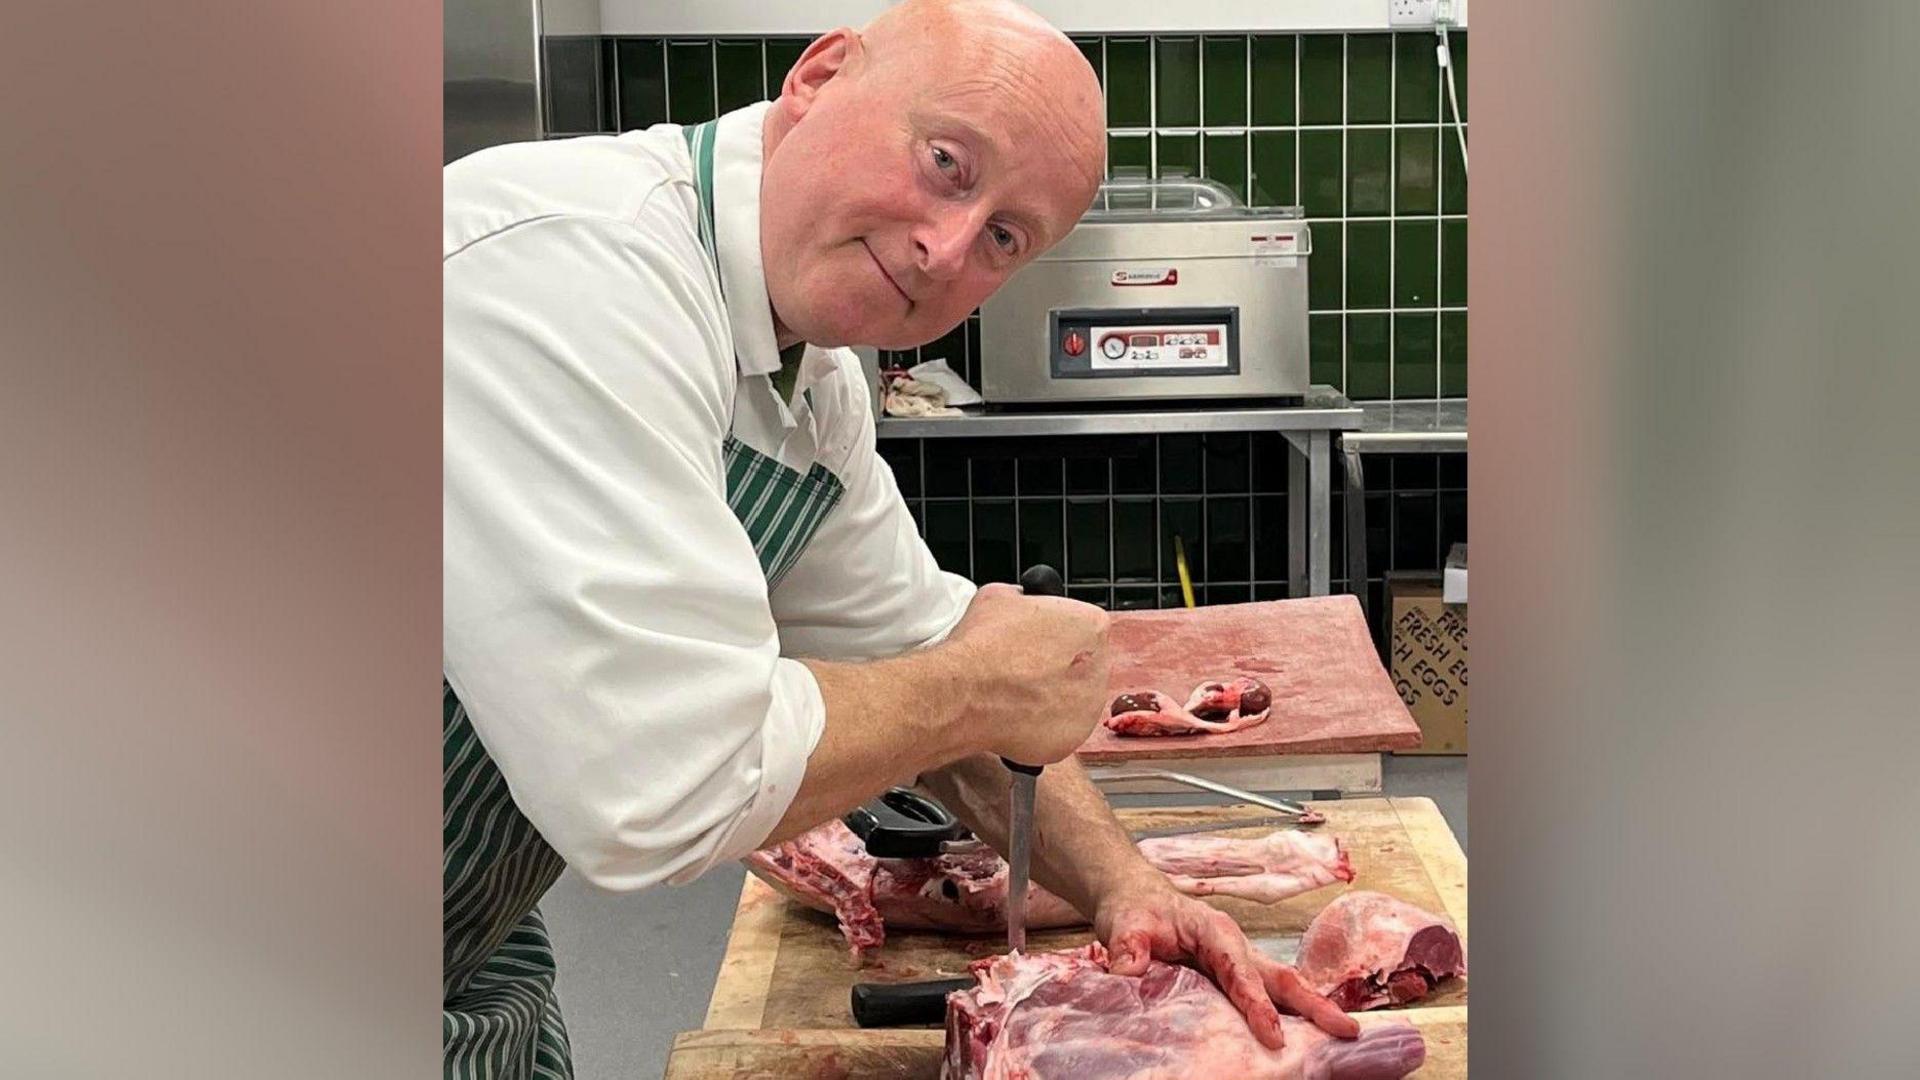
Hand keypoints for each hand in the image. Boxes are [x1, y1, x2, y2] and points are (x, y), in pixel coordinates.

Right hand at [943, 582, 1109, 764]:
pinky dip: (1041, 727)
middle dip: (1058, 667)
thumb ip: (1022, 599)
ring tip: (1016, 694)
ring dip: (1051, 698)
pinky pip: (1059, 730)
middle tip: (1025, 669)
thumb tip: (1018, 601)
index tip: (1037, 641)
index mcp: (1091, 625)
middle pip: (1084, 664)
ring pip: (1073, 700)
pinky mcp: (1072, 739)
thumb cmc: (983, 644)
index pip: (1084, 627)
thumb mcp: (999, 597)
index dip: (1057, 633)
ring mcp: (1089, 706)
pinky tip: (1016, 715)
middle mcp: (1100, 666)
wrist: (966, 691)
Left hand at [1095, 878, 1360, 1050]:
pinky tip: (1304, 1040)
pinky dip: (1290, 1015)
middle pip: (1281, 977)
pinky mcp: (1237, 977)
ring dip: (1310, 1011)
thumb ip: (1129, 948)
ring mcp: (1241, 962)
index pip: (1240, 970)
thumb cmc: (1136, 911)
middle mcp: (1236, 947)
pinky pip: (1269, 995)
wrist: (1137, 900)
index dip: (1257, 1003)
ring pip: (1282, 987)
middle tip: (1346, 1031)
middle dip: (1314, 1004)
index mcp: (1214, 932)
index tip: (1272, 1035)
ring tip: (1342, 1038)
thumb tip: (1129, 972)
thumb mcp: (1125, 926)